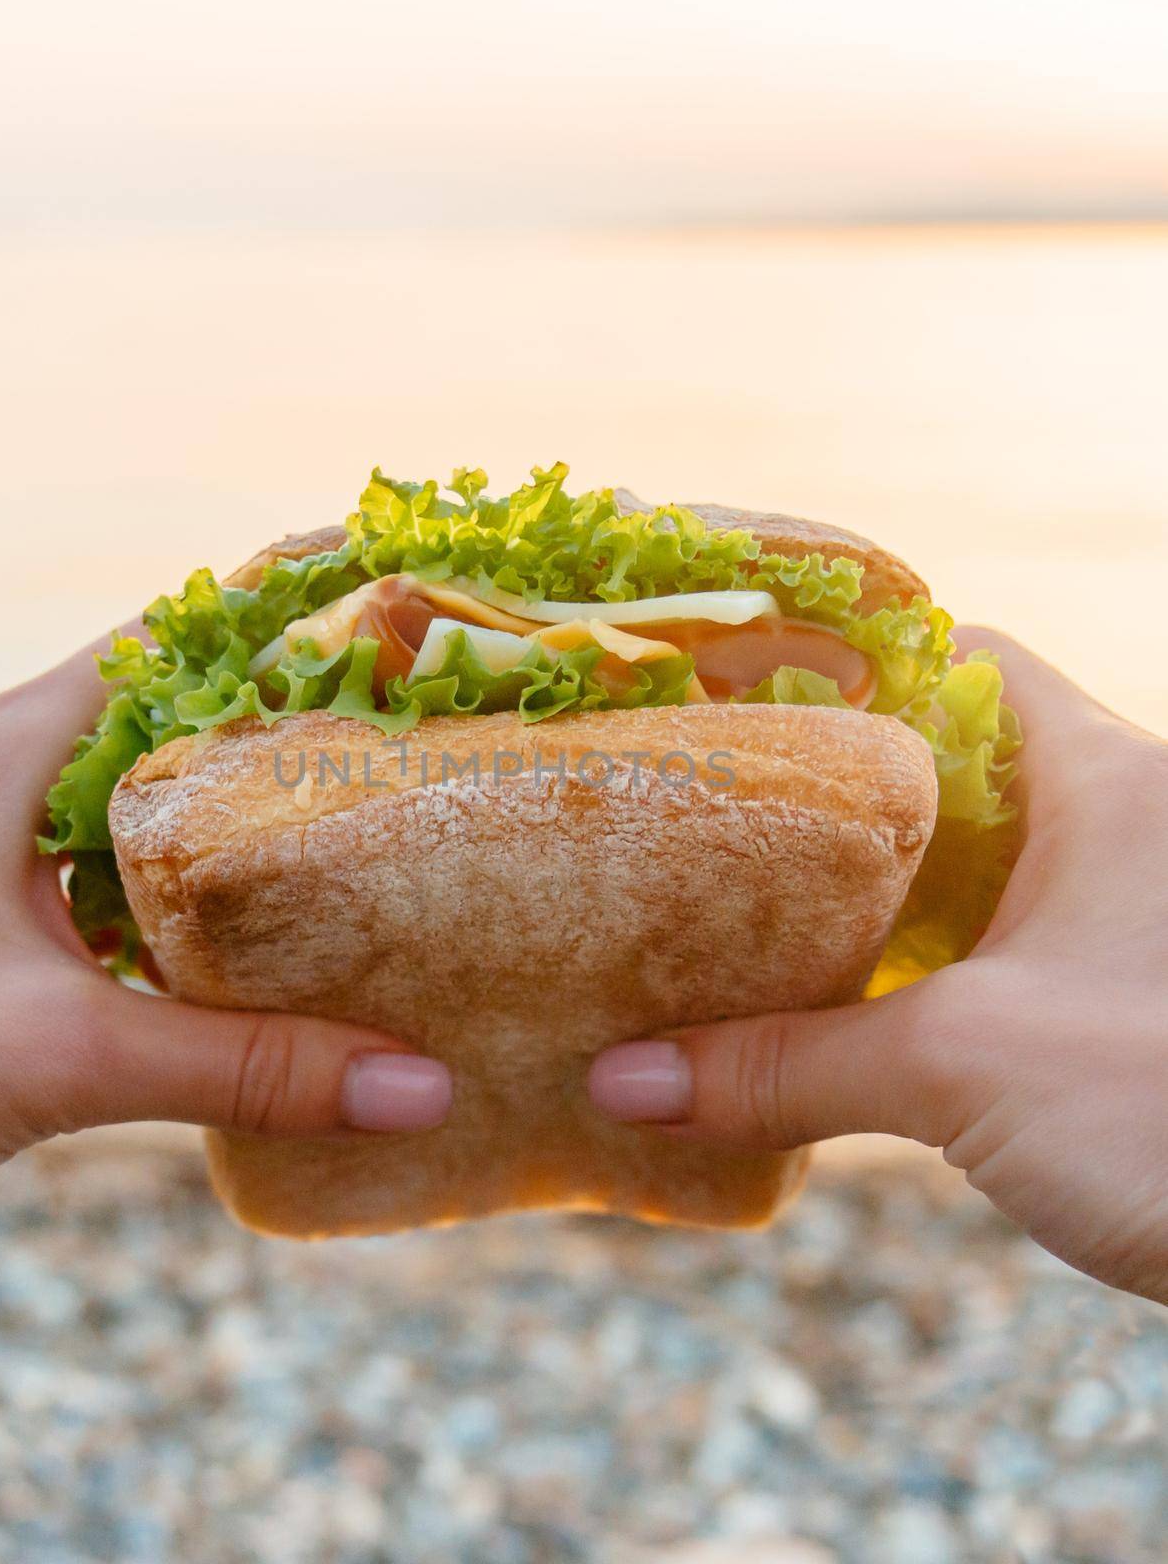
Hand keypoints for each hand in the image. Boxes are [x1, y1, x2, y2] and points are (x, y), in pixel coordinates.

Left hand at [0, 637, 451, 1224]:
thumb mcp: (54, 1060)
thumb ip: (241, 1067)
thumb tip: (417, 1083)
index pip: (165, 639)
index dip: (272, 610)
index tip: (366, 593)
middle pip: (130, 715)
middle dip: (240, 726)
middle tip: (356, 749)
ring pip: (69, 793)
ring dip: (164, 814)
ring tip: (276, 850)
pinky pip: (20, 860)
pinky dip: (96, 883)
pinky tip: (140, 942)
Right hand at [589, 631, 1167, 1303]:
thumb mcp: (960, 1067)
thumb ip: (784, 1065)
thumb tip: (623, 1079)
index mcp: (1102, 778)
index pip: (965, 661)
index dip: (856, 665)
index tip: (751, 701)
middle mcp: (1124, 825)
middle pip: (955, 766)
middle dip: (842, 795)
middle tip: (729, 818)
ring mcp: (1127, 916)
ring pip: (978, 867)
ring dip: (879, 892)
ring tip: (759, 910)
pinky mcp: (1120, 999)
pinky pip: (1001, 947)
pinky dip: (924, 964)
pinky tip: (850, 1006)